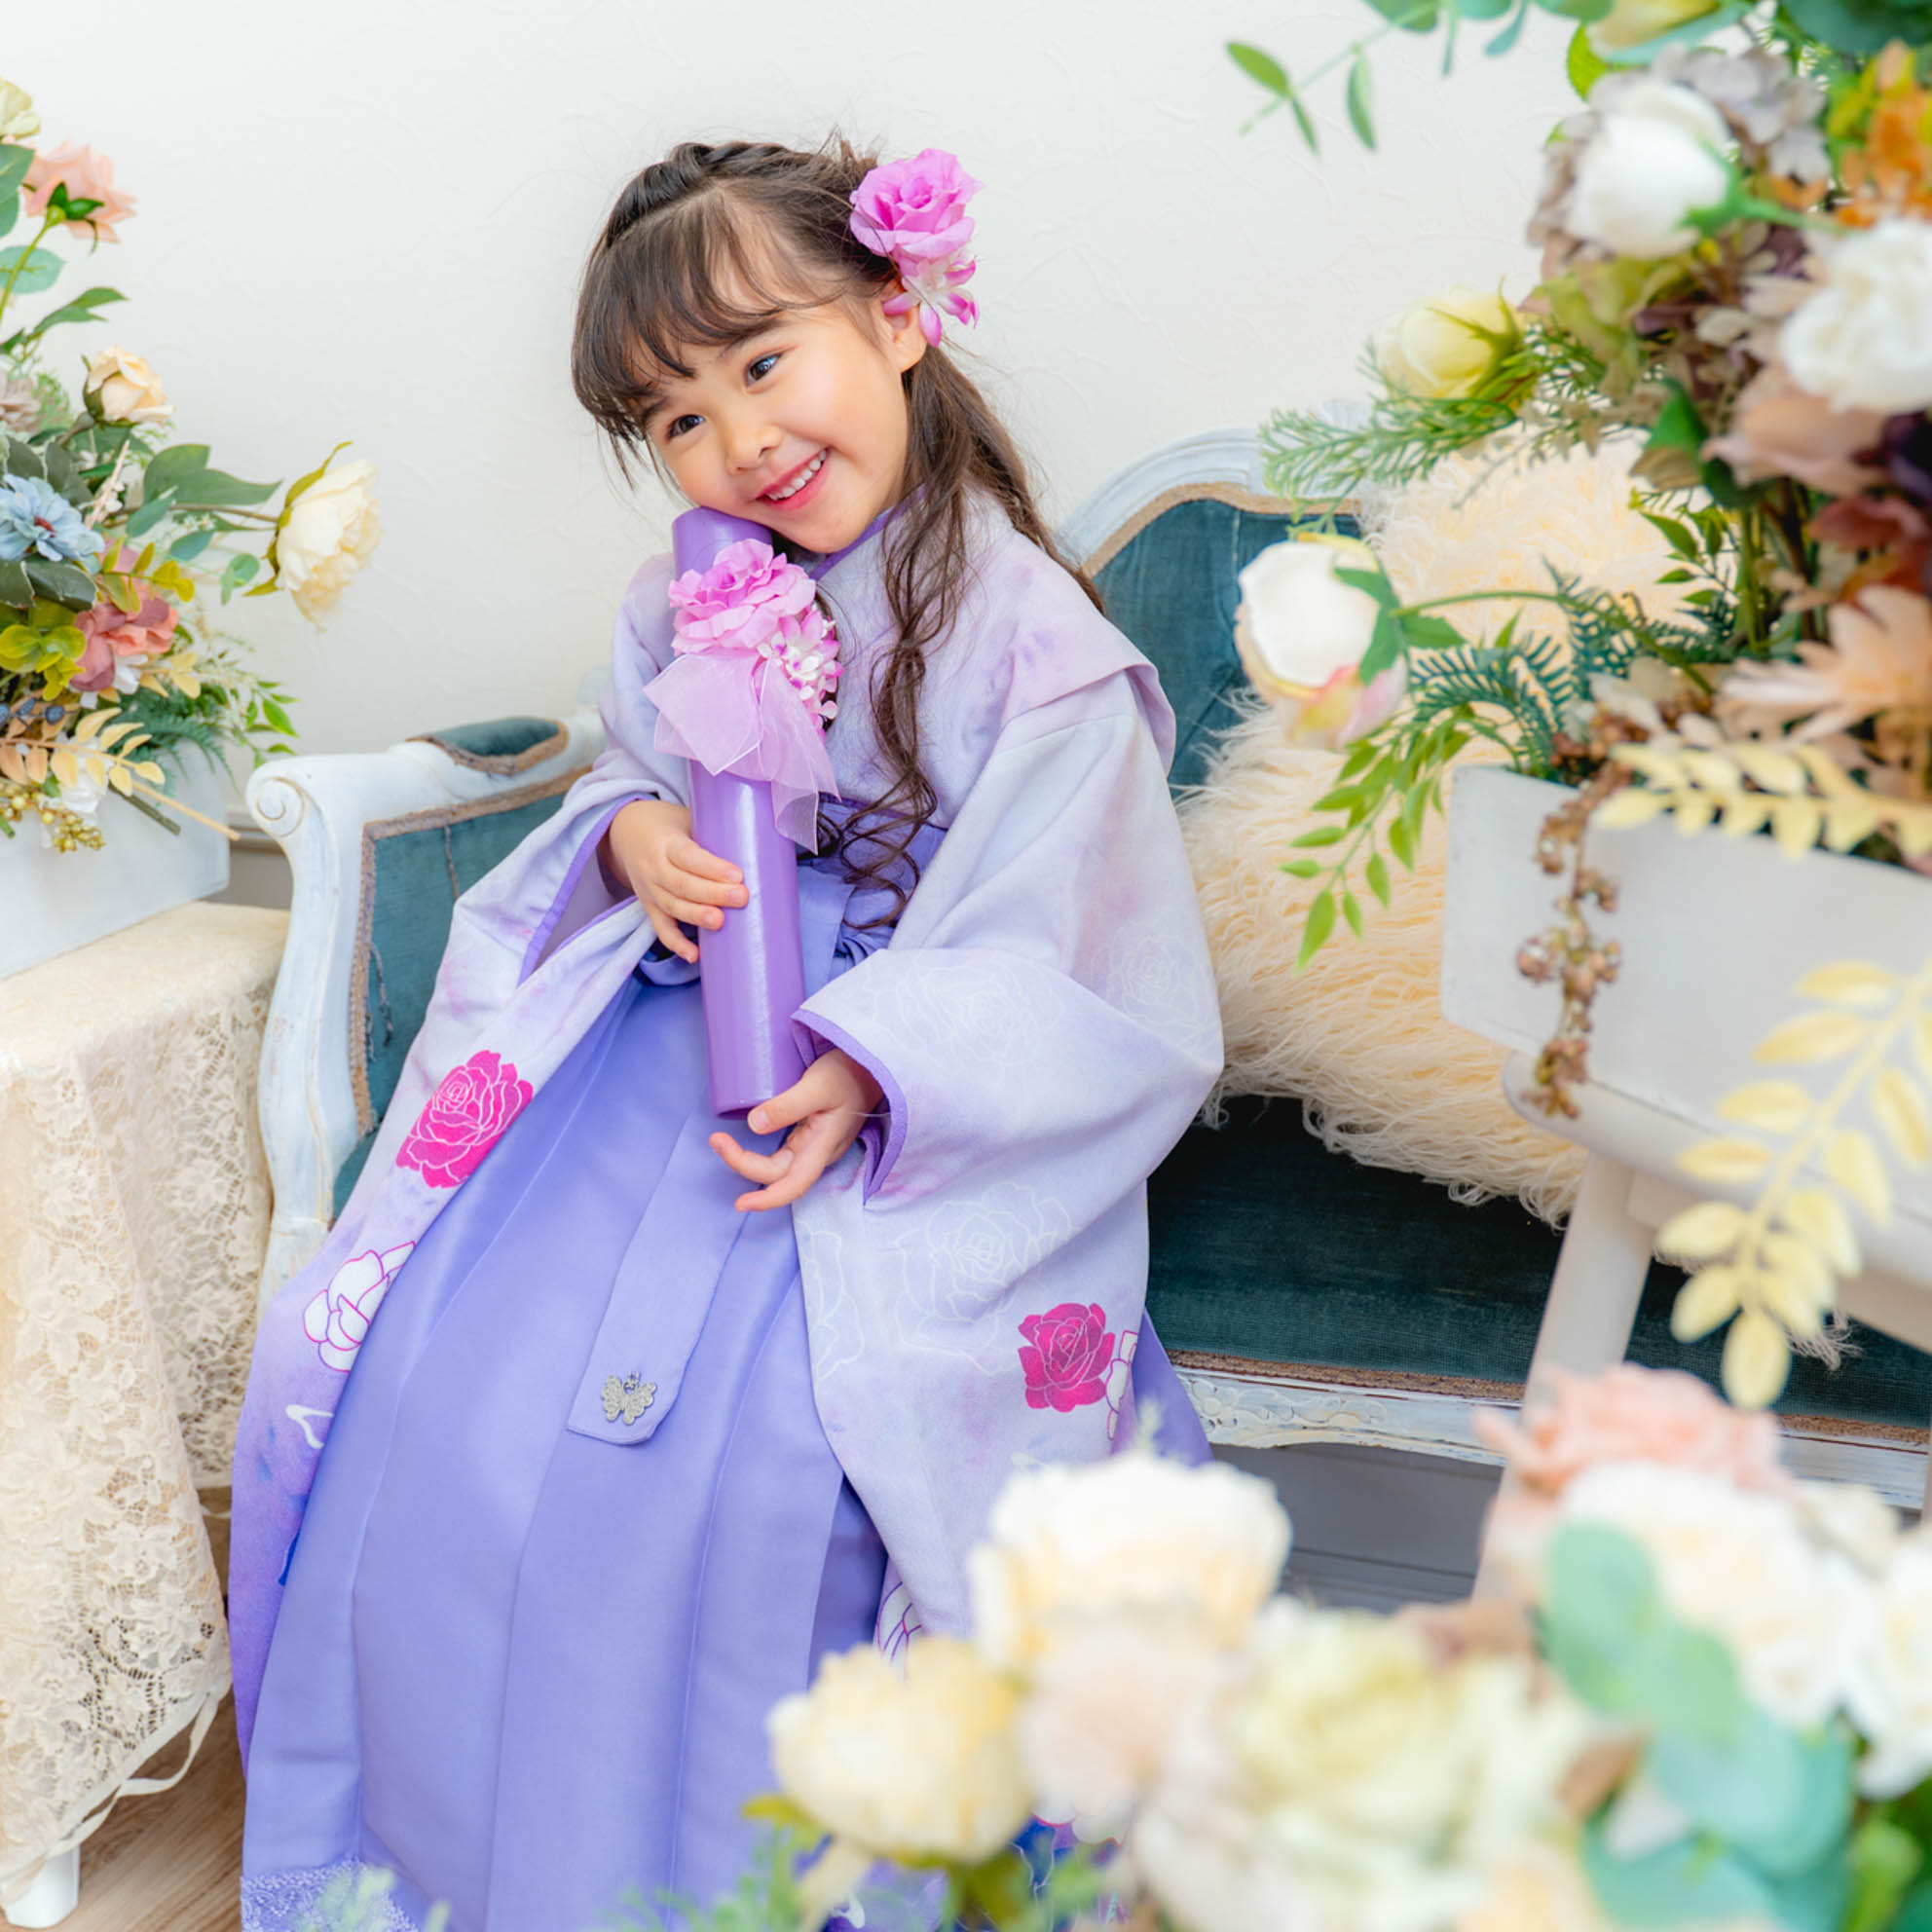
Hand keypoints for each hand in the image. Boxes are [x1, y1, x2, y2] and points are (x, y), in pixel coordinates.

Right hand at [602, 798, 745, 964]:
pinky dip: (677, 944)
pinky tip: (695, 955)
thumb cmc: (669, 826)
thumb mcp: (687, 820)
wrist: (629, 833)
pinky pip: (662, 929)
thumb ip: (713, 836)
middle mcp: (654, 868)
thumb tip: (758, 849)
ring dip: (697, 917)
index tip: (738, 875)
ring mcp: (650, 890)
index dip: (712, 868)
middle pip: (682, 885)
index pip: (688, 857)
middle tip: (741, 898)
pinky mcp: (650, 908)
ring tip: (721, 923)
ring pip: (673, 907)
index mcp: (666, 842)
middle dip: (713, 894)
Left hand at [710, 1049, 884, 1211]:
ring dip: (747, 1160)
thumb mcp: (818, 1085)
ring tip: (721, 1142)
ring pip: (778, 1165)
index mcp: (822, 1147)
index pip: (793, 1185)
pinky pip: (783, 1153)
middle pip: (777, 1174)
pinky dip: (759, 1152)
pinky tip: (744, 1141)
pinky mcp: (811, 1133)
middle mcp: (818, 1152)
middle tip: (715, 1140)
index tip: (739, 1203)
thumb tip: (754, 1124)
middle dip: (742, 1163)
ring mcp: (814, 1144)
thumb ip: (788, 1105)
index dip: (766, 1200)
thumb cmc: (849, 1073)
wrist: (871, 1064)